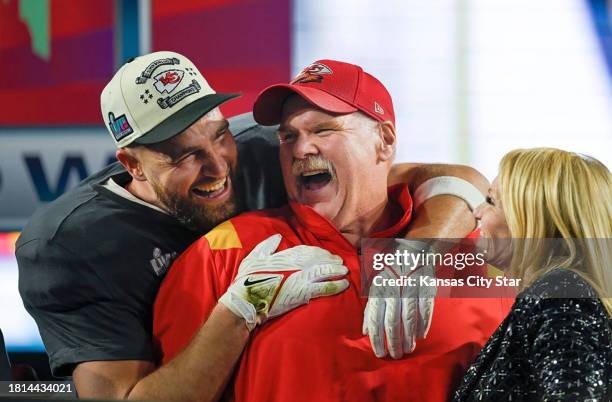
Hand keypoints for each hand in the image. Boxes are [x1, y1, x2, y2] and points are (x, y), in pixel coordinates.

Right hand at [219, 234, 348, 329]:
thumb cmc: (247, 281)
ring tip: (345, 271)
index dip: (318, 251)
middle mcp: (295, 265)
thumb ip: (267, 246)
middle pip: (319, 259)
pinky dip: (335, 285)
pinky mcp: (303, 293)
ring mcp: (301, 278)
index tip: (325, 253)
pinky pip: (324, 288)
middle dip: (330, 259)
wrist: (247, 301)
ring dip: (336, 271)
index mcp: (284, 256)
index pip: (306, 250)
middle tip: (340, 261)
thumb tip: (278, 237)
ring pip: (324, 271)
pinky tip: (344, 285)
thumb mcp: (254, 258)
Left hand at [362, 239, 436, 358]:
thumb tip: (365, 332)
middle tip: (396, 355)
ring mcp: (409, 289)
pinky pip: (424, 311)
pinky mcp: (424, 289)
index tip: (380, 353)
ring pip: (408, 319)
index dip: (377, 339)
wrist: (409, 253)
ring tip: (408, 349)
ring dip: (408, 338)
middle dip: (394, 343)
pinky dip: (423, 326)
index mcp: (377, 291)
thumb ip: (370, 310)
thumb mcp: (375, 289)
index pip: (374, 320)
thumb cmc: (389, 275)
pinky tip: (420, 336)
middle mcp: (392, 291)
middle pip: (392, 322)